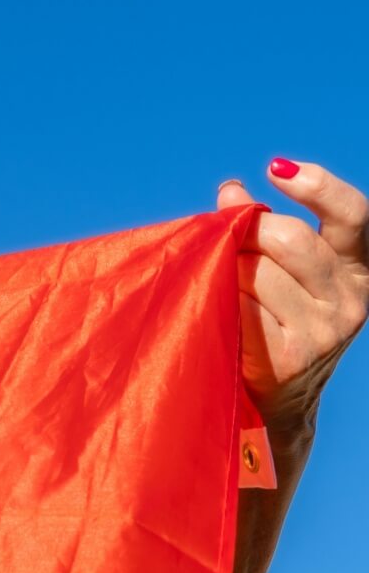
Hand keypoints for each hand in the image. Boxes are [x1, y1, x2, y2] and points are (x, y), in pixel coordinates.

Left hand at [217, 159, 368, 424]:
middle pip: (287, 237)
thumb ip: (261, 227)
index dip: (318, 185)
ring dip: (224, 270)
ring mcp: (324, 331)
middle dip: (245, 232)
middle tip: (225, 246)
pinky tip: (220, 317)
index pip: (354, 215)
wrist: (270, 404)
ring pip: (254, 270)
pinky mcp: (290, 357)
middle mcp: (350, 300)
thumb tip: (232, 188)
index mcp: (354, 269)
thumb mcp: (277, 270)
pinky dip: (217, 302)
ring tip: (222, 291)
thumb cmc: (266, 319)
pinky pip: (236, 305)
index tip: (275, 168)